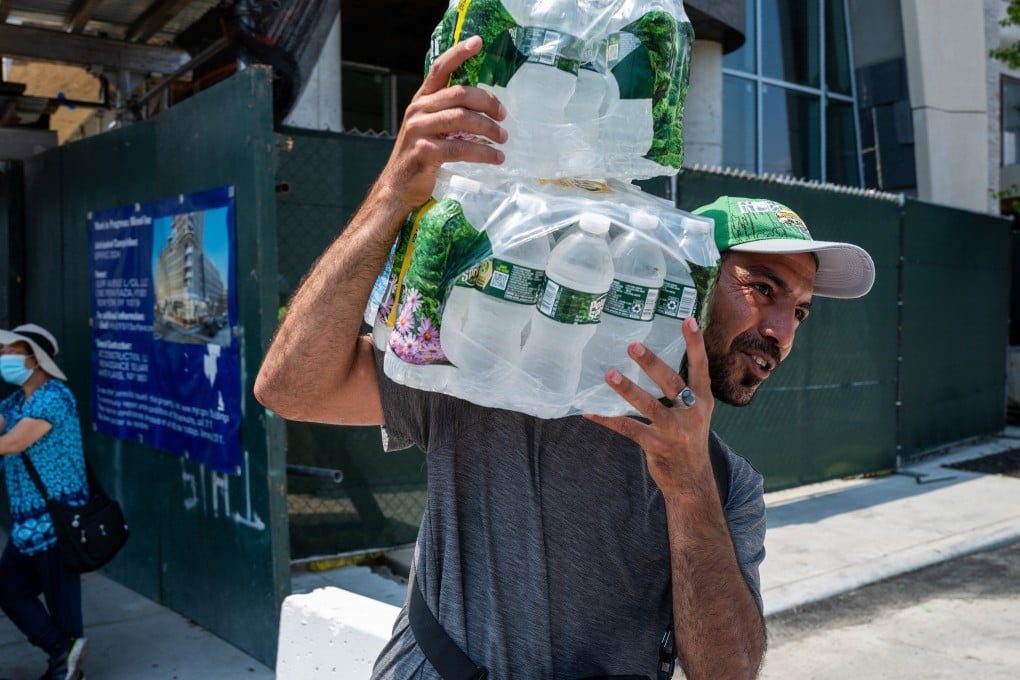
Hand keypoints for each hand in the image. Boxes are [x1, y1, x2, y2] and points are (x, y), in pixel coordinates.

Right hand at [375, 36, 507, 210]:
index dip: (459, 53)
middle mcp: (418, 110)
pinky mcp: (425, 152)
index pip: (440, 69)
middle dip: (487, 102)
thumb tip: (485, 108)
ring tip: (503, 138)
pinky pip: (461, 147)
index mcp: (421, 101)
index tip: (478, 42)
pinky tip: (496, 158)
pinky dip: (483, 152)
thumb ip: (448, 114)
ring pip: (462, 119)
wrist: (398, 188)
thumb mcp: (430, 128)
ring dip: (488, 128)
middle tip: (503, 116)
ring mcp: (419, 130)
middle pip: (459, 93)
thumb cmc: (420, 158)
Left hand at [584, 317, 714, 495]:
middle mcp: (692, 413)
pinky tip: (590, 411)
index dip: (694, 343)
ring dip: (627, 389)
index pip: (701, 366)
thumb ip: (683, 389)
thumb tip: (657, 359)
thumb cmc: (688, 438)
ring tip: (609, 374)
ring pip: (649, 406)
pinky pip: (628, 428)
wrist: (692, 481)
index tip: (687, 319)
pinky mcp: (657, 446)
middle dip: (652, 363)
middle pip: (671, 382)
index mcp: (702, 400)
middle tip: (632, 345)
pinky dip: (607, 419)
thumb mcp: (695, 412)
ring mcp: (675, 431)